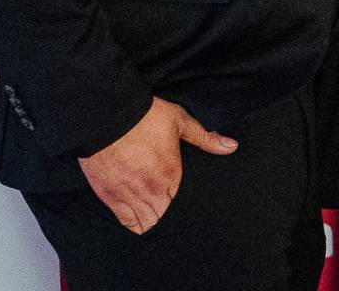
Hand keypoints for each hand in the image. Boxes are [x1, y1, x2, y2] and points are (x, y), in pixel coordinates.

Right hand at [77, 96, 237, 234]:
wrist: (107, 115)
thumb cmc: (144, 116)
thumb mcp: (180, 121)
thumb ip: (205, 138)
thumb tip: (232, 146)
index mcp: (172, 174)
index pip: (182, 203)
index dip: (181, 201)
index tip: (178, 197)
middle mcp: (152, 189)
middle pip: (165, 216)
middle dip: (167, 213)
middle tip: (166, 206)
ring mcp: (130, 195)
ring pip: (147, 223)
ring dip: (151, 219)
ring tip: (152, 212)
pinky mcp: (110, 197)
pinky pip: (126, 222)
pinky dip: (132, 223)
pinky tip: (137, 218)